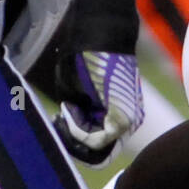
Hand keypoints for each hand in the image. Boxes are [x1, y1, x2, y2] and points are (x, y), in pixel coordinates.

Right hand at [53, 49, 144, 166]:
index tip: (60, 125)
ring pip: (97, 148)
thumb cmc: (83, 60)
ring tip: (66, 108)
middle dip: (74, 143)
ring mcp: (128, 122)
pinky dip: (77, 129)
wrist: (98, 35)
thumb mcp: (75, 94)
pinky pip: (97, 139)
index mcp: (117, 117)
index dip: (75, 143)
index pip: (98, 147)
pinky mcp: (124, 119)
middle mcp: (127, 123)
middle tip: (60, 120)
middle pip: (98, 153)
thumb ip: (77, 118)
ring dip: (75, 134)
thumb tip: (70, 137)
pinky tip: (69, 107)